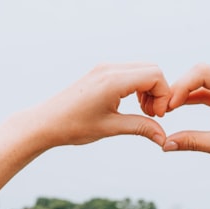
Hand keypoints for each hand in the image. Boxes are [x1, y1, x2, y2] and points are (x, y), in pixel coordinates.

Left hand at [29, 63, 170, 148]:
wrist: (46, 122)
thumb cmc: (73, 126)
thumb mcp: (111, 128)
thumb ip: (141, 127)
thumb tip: (163, 137)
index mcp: (113, 80)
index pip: (155, 76)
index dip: (163, 96)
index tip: (156, 117)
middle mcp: (110, 69)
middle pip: (152, 70)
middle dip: (158, 92)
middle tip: (151, 115)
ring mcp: (105, 68)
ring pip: (142, 70)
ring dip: (149, 90)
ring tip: (142, 112)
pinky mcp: (101, 72)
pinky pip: (130, 73)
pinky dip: (138, 87)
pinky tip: (132, 105)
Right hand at [162, 64, 209, 189]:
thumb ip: (193, 141)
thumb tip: (165, 144)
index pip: (203, 72)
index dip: (180, 86)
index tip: (167, 106)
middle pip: (202, 72)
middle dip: (180, 88)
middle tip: (162, 108)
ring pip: (205, 81)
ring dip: (186, 93)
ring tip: (166, 109)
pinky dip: (195, 98)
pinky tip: (178, 108)